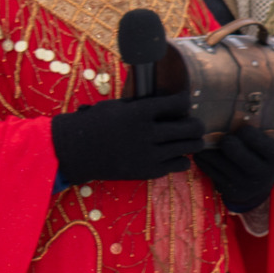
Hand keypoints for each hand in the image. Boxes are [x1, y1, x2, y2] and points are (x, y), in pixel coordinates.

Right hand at [52, 90, 204, 184]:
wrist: (77, 152)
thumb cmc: (97, 124)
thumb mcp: (119, 106)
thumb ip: (145, 104)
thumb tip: (170, 103)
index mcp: (140, 112)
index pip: (179, 103)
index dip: (184, 101)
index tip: (183, 102)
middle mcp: (147, 133)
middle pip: (192, 127)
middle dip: (196, 124)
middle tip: (193, 124)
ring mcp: (149, 154)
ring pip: (190, 147)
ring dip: (193, 142)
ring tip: (189, 140)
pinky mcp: (148, 172)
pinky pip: (180, 165)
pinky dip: (181, 159)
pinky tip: (175, 154)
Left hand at [193, 123, 273, 211]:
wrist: (258, 188)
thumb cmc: (261, 157)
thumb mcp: (266, 146)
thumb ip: (255, 133)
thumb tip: (232, 116)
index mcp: (273, 157)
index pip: (252, 137)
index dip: (243, 130)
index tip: (242, 131)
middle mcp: (259, 172)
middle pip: (231, 148)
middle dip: (225, 139)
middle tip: (224, 137)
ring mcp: (241, 182)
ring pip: (214, 158)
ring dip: (208, 147)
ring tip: (208, 141)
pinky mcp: (225, 189)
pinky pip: (207, 168)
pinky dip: (203, 158)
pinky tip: (205, 152)